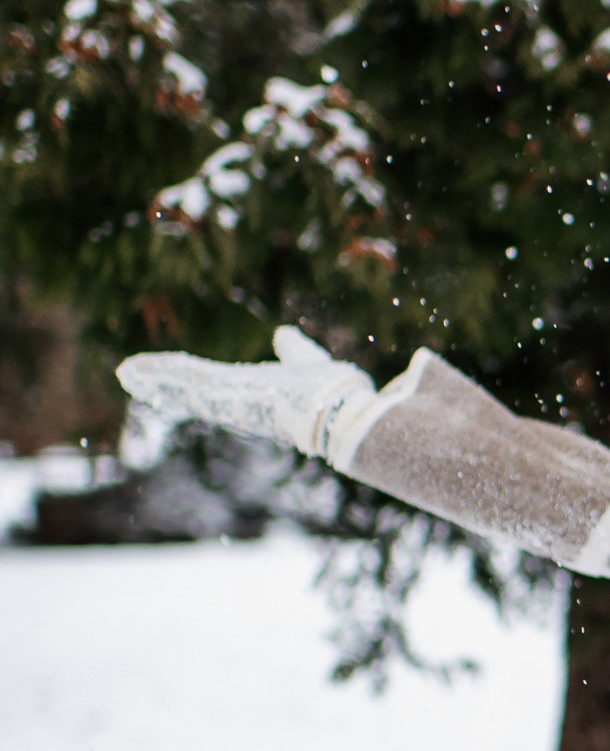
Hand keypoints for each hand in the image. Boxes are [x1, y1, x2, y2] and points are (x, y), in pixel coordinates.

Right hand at [117, 327, 380, 462]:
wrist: (342, 416)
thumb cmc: (331, 395)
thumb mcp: (306, 362)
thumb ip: (295, 351)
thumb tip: (284, 334)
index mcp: (250, 397)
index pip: (212, 386)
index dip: (185, 380)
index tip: (164, 376)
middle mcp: (234, 405)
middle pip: (189, 388)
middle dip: (159, 380)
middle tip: (131, 374)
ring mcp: (226, 402)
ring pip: (181, 386)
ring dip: (151, 377)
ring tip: (125, 371)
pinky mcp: (222, 395)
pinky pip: (183, 382)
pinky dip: (157, 376)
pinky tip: (133, 371)